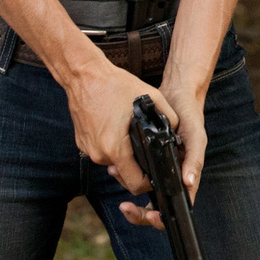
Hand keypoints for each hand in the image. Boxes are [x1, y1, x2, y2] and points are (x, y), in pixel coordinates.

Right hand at [66, 58, 172, 195]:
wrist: (84, 76)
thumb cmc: (114, 85)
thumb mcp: (152, 98)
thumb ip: (169, 118)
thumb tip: (177, 133)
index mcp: (116, 148)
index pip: (135, 183)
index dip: (149, 183)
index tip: (156, 174)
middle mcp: (99, 154)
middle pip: (124, 173)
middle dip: (138, 166)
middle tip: (147, 149)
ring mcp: (88, 150)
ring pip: (113, 162)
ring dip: (124, 154)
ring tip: (132, 134)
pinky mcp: (82, 143)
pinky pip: (102, 151)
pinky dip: (112, 145)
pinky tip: (118, 128)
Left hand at [118, 77, 205, 228]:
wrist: (176, 95)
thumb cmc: (191, 116)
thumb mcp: (196, 136)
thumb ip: (194, 159)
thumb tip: (188, 183)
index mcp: (186, 175)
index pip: (177, 207)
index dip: (163, 217)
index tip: (151, 216)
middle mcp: (173, 176)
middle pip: (156, 207)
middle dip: (139, 212)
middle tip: (125, 207)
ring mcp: (160, 169)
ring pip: (142, 191)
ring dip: (128, 186)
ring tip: (116, 174)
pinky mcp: (148, 159)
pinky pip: (135, 174)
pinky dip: (124, 173)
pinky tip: (115, 167)